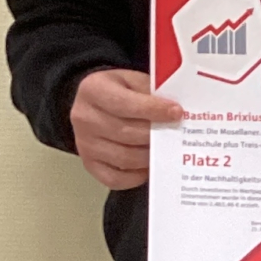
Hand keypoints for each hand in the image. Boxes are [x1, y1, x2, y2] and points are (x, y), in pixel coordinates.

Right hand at [70, 68, 183, 189]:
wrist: (94, 104)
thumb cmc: (120, 91)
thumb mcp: (133, 81)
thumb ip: (151, 93)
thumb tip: (175, 113)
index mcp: (93, 90)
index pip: (125, 104)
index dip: (153, 110)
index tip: (176, 113)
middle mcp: (84, 118)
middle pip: (126, 133)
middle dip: (155, 135)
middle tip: (176, 134)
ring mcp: (84, 144)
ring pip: (124, 158)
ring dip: (149, 156)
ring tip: (165, 150)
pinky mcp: (89, 164)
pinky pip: (115, 179)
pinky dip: (136, 177)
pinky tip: (149, 166)